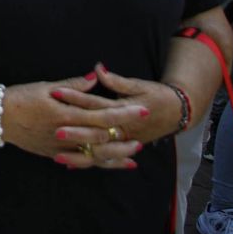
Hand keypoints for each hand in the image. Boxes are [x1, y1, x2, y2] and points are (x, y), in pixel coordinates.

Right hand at [0, 69, 151, 169]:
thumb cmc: (20, 97)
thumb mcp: (45, 87)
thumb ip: (74, 85)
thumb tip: (96, 77)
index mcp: (65, 114)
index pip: (102, 115)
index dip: (124, 114)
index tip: (141, 111)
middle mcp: (65, 133)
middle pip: (102, 139)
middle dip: (124, 138)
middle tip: (144, 138)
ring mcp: (59, 147)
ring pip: (93, 156)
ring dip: (115, 156)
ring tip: (133, 155)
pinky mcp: (53, 154)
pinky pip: (80, 162)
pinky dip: (97, 164)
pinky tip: (110, 165)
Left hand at [46, 63, 182, 157]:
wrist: (177, 113)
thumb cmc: (157, 96)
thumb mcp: (138, 85)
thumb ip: (116, 80)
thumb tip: (97, 68)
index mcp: (125, 111)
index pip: (95, 103)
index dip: (76, 97)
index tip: (55, 92)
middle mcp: (124, 129)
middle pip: (96, 131)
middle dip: (75, 132)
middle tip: (54, 129)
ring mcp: (124, 142)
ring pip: (99, 152)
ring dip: (79, 154)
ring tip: (58, 155)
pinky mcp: (123, 148)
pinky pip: (105, 160)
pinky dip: (88, 163)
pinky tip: (70, 165)